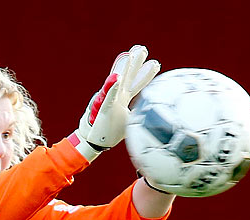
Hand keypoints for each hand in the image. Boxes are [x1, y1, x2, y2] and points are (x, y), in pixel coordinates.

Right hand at [72, 45, 160, 160]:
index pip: (137, 84)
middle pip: (129, 77)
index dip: (146, 74)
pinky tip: (116, 77)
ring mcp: (110, 101)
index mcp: (124, 99)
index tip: (156, 64)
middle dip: (135, 63)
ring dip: (123, 68)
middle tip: (142, 49)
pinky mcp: (104, 108)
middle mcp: (118, 97)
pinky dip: (112, 87)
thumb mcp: (127, 121)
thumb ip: (136, 113)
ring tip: (128, 55)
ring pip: (118, 82)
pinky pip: (109, 97)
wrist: (94, 141)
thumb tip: (149, 113)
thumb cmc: (109, 130)